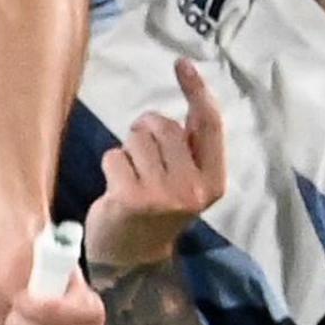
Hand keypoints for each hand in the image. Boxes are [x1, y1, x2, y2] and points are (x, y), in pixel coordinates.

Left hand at [83, 56, 225, 276]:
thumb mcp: (187, 181)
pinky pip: (115, 155)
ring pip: (137, 138)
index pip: (209, 124)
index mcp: (213, 181)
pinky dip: (111, 165)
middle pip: (164, 126)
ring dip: (128, 151)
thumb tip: (194, 94)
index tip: (182, 64)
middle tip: (143, 159)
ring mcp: (162, 195)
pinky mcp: (131, 198)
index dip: (197, 90)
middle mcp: (192, 189)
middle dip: (147, 131)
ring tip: (132, 177)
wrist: (131, 260)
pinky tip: (116, 190)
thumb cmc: (157, 210)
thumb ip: (192, 145)